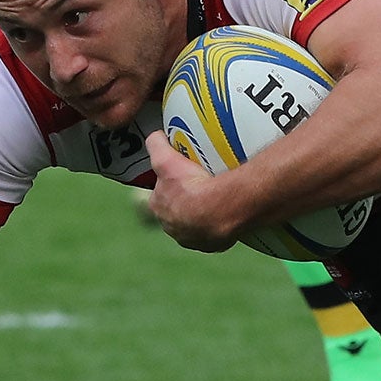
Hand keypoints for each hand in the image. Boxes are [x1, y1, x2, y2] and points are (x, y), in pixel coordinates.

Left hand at [143, 132, 237, 251]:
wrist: (219, 210)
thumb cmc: (191, 187)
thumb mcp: (166, 159)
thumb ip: (156, 145)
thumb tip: (155, 136)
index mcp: (158, 207)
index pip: (160, 193)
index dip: (170, 183)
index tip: (183, 175)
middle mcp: (171, 226)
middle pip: (177, 209)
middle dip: (186, 200)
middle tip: (202, 184)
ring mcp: (191, 238)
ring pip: (195, 223)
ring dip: (203, 213)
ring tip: (216, 198)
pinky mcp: (211, 244)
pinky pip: (214, 233)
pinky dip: (219, 224)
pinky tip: (226, 212)